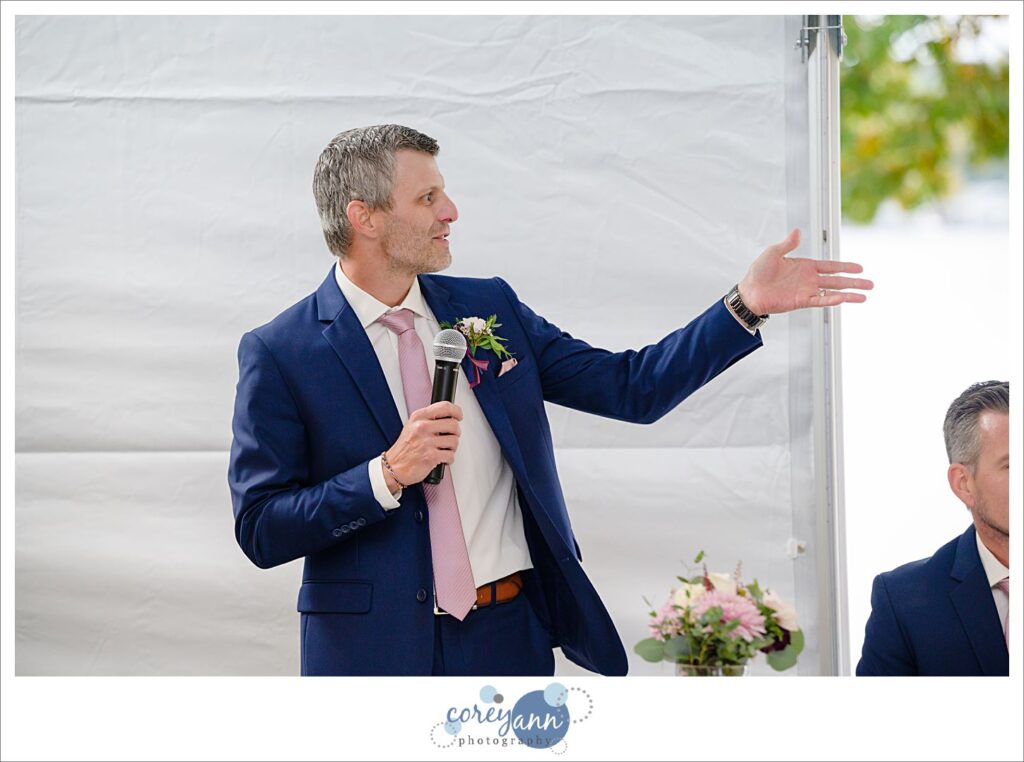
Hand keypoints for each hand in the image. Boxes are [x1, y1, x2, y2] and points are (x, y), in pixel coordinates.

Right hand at [382, 401, 462, 490]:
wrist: (393, 467)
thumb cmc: (404, 448)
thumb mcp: (412, 426)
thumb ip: (428, 419)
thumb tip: (448, 416)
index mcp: (418, 417)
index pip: (445, 407)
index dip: (457, 411)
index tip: (459, 416)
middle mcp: (422, 427)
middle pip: (454, 425)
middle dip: (455, 433)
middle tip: (450, 437)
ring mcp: (426, 442)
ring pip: (454, 441)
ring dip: (452, 447)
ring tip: (444, 449)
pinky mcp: (431, 456)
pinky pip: (450, 456)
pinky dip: (449, 459)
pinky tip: (441, 458)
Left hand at [737, 228, 872, 314]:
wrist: (749, 292)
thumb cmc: (758, 272)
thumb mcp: (773, 252)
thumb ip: (788, 244)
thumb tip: (797, 231)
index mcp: (805, 266)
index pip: (830, 266)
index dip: (845, 266)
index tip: (860, 268)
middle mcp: (809, 279)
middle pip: (837, 280)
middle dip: (854, 282)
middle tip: (870, 284)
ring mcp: (806, 291)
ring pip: (833, 292)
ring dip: (848, 294)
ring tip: (864, 297)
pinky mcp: (800, 301)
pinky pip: (820, 300)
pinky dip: (832, 300)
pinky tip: (844, 298)